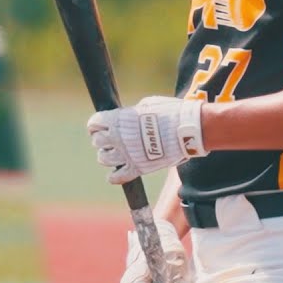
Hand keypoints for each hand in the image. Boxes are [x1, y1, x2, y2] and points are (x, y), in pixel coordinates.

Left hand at [87, 96, 205, 183]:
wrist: (187, 129)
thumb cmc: (170, 113)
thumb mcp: (147, 105)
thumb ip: (132, 114)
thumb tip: (127, 117)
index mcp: (120, 119)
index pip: (95, 123)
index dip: (96, 125)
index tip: (99, 127)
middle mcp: (119, 137)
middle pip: (98, 142)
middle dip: (102, 140)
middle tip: (111, 140)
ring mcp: (127, 154)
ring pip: (103, 159)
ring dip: (107, 156)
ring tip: (115, 155)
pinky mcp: (138, 168)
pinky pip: (117, 177)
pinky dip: (114, 177)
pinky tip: (116, 173)